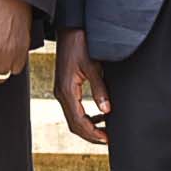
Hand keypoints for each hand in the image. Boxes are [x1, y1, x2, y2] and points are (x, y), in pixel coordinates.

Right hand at [54, 28, 108, 143]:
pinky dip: (86, 116)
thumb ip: (99, 89)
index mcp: (67, 91)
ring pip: (73, 118)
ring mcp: (61, 91)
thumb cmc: (81, 45)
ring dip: (88, 127)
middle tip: (108, 139)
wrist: (70, 31)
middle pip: (74, 124)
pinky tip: (100, 114)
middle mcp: (61, 93)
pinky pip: (74, 109)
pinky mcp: (65, 88)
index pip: (79, 121)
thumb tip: (107, 110)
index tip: (107, 139)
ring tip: (106, 130)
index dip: (93, 133)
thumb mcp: (93, 66)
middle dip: (91, 134)